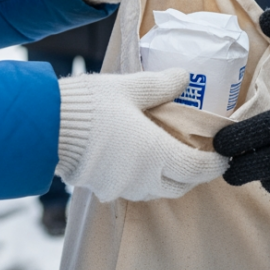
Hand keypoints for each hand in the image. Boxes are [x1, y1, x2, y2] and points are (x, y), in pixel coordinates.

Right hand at [56, 69, 227, 201]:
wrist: (46, 127)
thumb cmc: (91, 106)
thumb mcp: (130, 88)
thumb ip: (161, 85)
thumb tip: (185, 77)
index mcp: (157, 155)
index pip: (199, 170)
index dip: (215, 164)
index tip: (223, 155)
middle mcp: (143, 178)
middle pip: (181, 186)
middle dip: (194, 174)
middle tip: (198, 154)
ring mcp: (121, 187)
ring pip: (156, 191)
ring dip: (168, 178)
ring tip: (167, 155)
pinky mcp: (102, 189)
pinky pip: (132, 189)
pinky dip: (142, 179)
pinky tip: (135, 159)